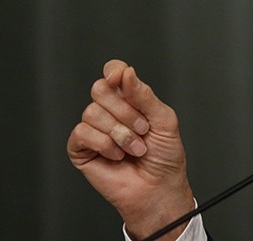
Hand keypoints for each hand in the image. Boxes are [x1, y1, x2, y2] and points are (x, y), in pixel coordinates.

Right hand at [67, 60, 194, 240]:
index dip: (113, 71)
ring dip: (120, 133)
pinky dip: (105, 144)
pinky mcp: (81, 148)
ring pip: (92, 112)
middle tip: (143, 129)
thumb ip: (144, 95)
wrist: (158, 188)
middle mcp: (110, 111)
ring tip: (134, 148)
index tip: (118, 77)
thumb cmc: (165, 157)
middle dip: (126, 111)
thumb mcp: (164, 120)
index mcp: (130, 99)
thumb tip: (126, 72)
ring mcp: (94, 129)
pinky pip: (82, 132)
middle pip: (100, 89)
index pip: (114, 72)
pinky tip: (117, 155)